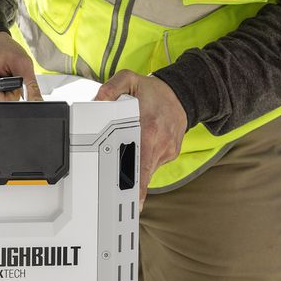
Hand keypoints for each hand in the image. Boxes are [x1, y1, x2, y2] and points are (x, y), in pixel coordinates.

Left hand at [94, 71, 186, 204]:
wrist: (183, 94)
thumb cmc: (155, 92)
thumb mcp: (129, 80)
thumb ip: (110, 88)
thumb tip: (97, 101)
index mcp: (149, 128)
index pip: (140, 163)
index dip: (135, 185)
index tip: (132, 201)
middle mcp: (160, 142)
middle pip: (143, 173)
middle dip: (131, 185)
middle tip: (120, 199)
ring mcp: (167, 150)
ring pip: (146, 169)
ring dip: (135, 169)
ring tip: (127, 157)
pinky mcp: (170, 153)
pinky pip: (152, 164)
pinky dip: (144, 161)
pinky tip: (141, 149)